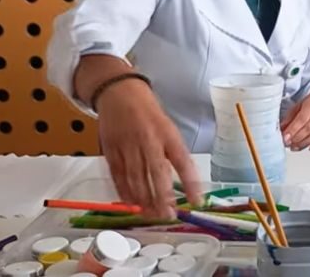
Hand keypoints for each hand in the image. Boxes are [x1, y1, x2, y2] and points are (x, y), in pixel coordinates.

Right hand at [97, 80, 201, 217]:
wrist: (119, 93)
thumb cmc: (148, 112)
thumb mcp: (168, 128)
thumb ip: (174, 153)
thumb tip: (186, 183)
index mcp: (167, 133)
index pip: (183, 161)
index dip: (191, 183)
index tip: (197, 201)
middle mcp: (148, 140)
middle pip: (156, 174)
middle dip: (163, 199)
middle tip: (168, 216)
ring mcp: (128, 146)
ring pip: (136, 179)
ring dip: (145, 201)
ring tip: (152, 215)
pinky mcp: (112, 151)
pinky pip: (118, 177)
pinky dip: (125, 193)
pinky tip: (132, 204)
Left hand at [281, 88, 309, 150]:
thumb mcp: (300, 104)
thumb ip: (291, 116)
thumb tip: (282, 128)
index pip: (302, 119)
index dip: (293, 130)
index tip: (285, 137)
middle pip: (309, 129)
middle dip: (297, 138)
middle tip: (287, 143)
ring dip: (304, 144)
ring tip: (294, 147)